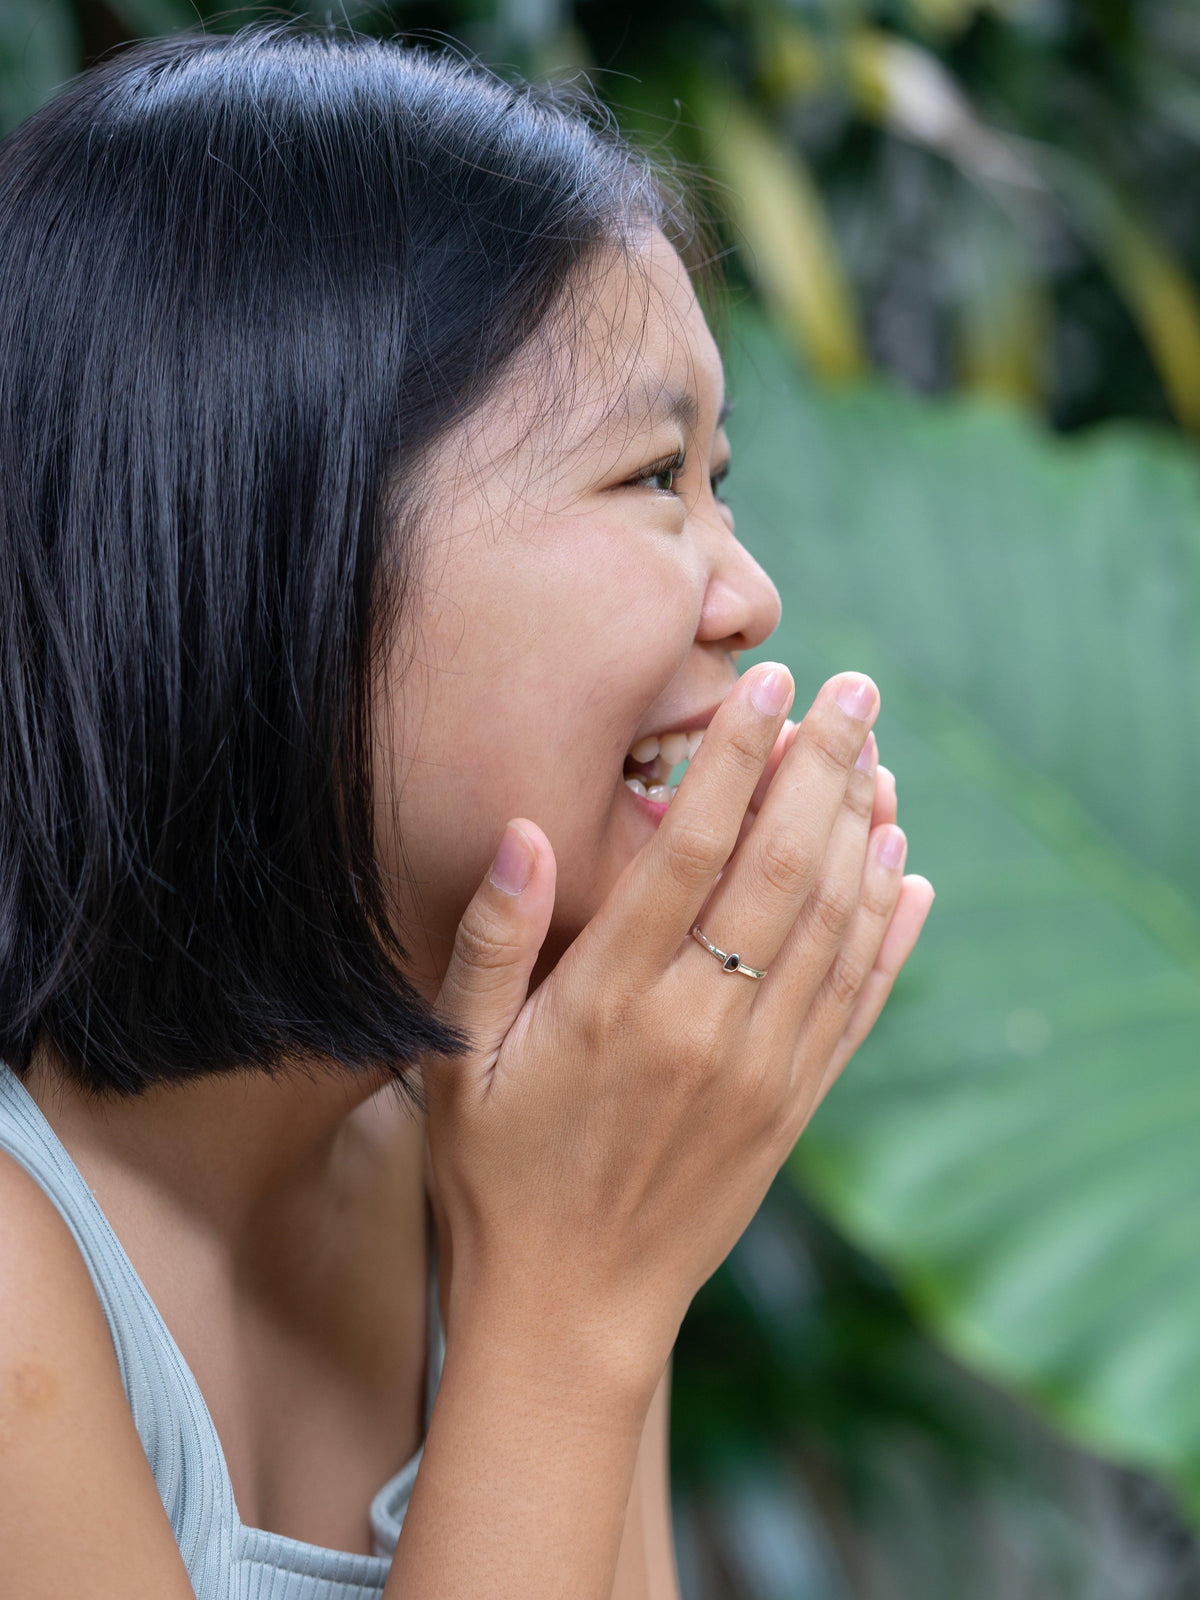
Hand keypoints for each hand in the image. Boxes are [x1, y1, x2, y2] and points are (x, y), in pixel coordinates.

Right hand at [424, 666, 932, 1387]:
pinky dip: (891, 933)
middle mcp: (702, 1024)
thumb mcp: (453, 1058)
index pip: (693, 849)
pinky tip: (908, 874)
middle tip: (856, 688)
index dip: (737, 758)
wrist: (571, 1311)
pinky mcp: (794, 1108)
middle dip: (824, 766)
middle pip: (785, 869)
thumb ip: (491, 942)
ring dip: (866, 833)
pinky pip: (858, 1003)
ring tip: (882, 757)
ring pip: (835, 926)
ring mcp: (761, 1069)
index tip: (770, 683)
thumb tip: (527, 831)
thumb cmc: (496, 1176)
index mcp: (613, 1000)